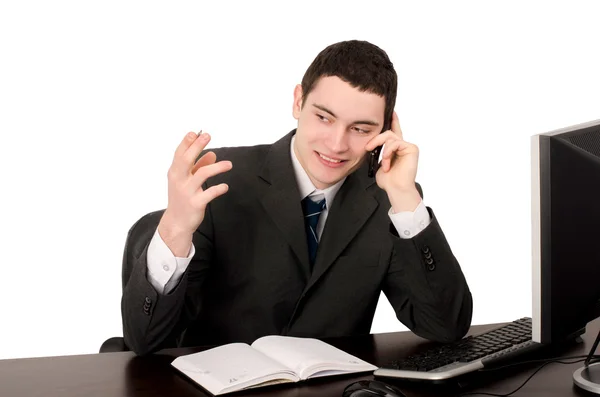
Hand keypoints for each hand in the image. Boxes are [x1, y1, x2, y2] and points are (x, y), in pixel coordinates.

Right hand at [158, 131, 231, 255]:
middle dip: (197, 146)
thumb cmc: (182, 198)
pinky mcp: (195, 203)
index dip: (187, 142)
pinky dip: (219, 188)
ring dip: (217, 167)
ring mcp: (186, 192)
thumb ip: (198, 167)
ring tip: (229, 165)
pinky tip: (225, 186)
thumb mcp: (187, 181)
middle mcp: (179, 180)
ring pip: (202, 174)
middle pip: (187, 159)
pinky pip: (210, 193)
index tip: (196, 132)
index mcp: (175, 173)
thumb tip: (212, 154)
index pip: (179, 154)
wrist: (176, 222)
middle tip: (208, 136)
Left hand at [364, 112, 420, 211]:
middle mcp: (403, 145)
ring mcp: (408, 146)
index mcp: (396, 149)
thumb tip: (371, 145)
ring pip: (389, 137)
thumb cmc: (389, 180)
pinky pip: (395, 143)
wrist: (396, 189)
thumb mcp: (379, 163)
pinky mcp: (412, 148)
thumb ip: (378, 152)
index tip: (390, 111)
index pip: (394, 131)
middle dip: (376, 139)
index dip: (393, 120)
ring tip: (384, 163)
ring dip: (382, 150)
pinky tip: (388, 163)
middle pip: (387, 133)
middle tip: (368, 148)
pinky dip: (388, 153)